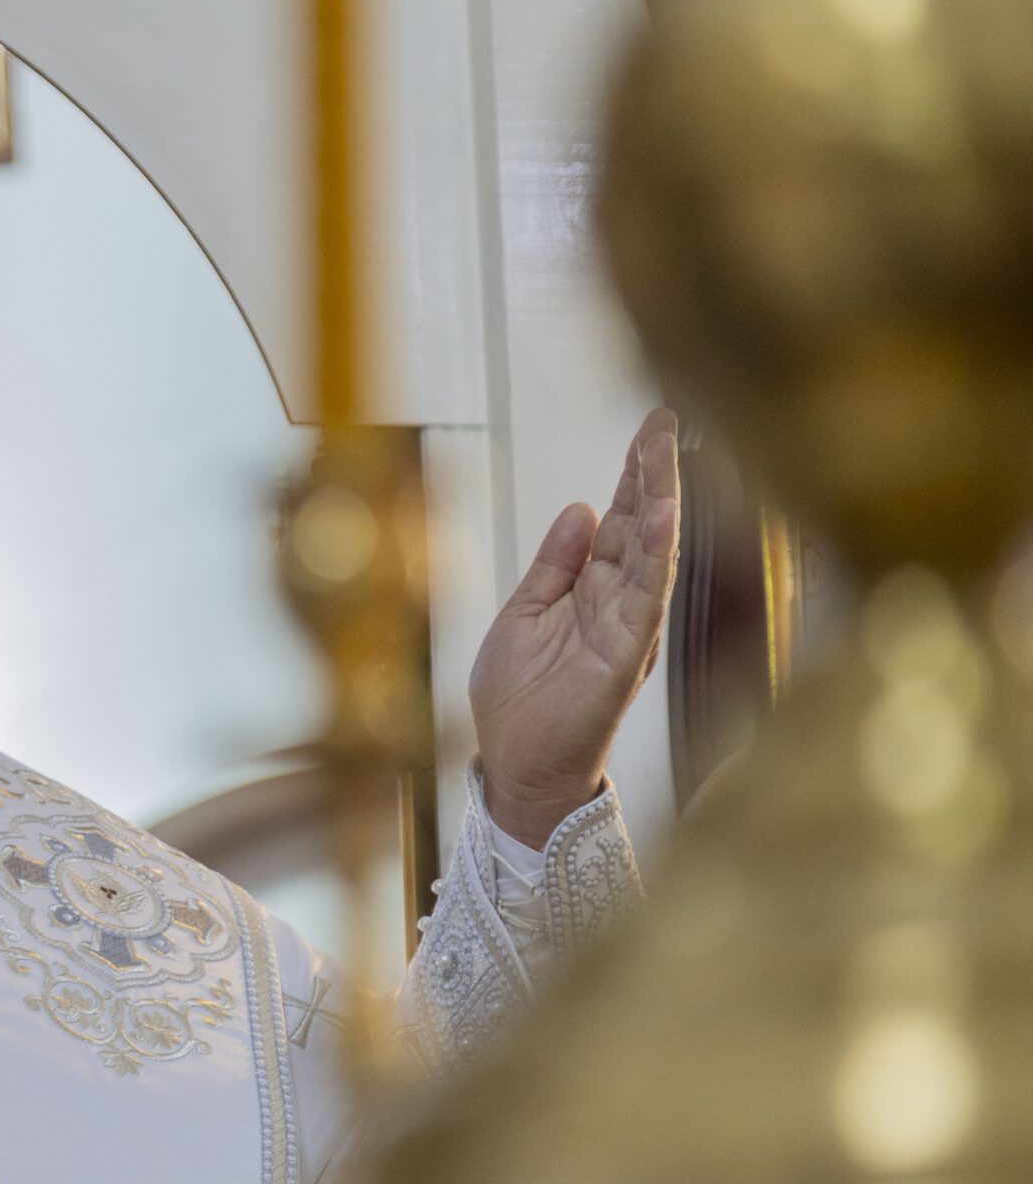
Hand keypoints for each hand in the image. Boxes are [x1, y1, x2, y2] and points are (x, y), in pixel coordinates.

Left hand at [469, 410, 682, 846]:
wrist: (516, 766)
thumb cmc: (519, 700)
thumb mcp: (524, 614)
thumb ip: (554, 564)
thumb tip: (580, 507)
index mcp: (590, 591)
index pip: (617, 521)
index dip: (631, 474)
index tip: (649, 428)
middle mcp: (618, 604)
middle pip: (639, 526)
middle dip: (652, 471)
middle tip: (666, 418)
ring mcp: (626, 628)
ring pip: (651, 553)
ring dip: (660, 500)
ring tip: (667, 450)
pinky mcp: (625, 656)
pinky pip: (646, 599)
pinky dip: (655, 558)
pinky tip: (662, 518)